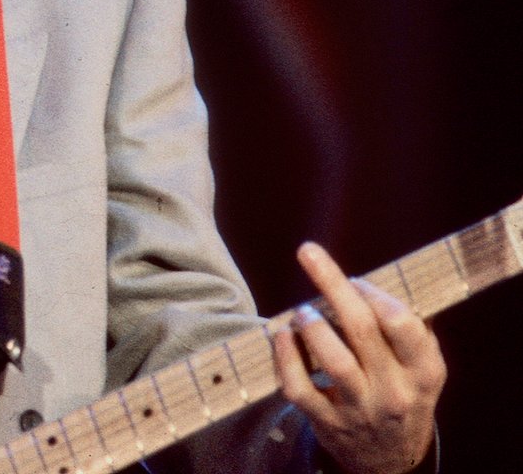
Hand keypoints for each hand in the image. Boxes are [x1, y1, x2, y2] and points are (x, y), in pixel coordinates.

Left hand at [272, 242, 445, 473]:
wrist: (392, 458)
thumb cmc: (403, 392)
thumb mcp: (422, 366)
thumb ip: (410, 326)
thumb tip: (381, 276)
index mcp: (424, 371)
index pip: (402, 323)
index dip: (373, 293)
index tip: (354, 278)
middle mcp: (395, 390)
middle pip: (361, 329)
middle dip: (332, 283)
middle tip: (308, 253)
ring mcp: (360, 409)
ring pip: (333, 360)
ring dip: (311, 324)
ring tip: (302, 311)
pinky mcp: (327, 421)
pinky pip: (299, 386)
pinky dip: (284, 357)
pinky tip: (282, 335)